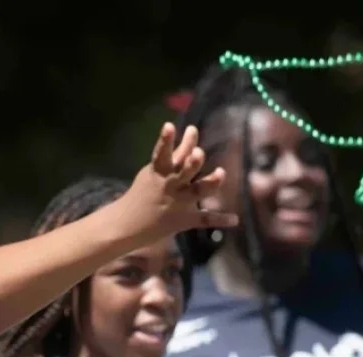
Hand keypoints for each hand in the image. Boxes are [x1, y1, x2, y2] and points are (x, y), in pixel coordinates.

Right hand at [115, 122, 237, 245]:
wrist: (127, 224)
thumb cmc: (142, 194)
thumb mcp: (153, 172)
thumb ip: (174, 157)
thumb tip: (191, 136)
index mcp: (159, 172)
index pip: (163, 152)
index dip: (166, 139)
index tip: (169, 125)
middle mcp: (170, 185)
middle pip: (184, 171)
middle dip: (192, 162)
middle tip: (199, 153)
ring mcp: (178, 203)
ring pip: (197, 191)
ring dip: (210, 182)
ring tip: (220, 173)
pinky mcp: (183, 220)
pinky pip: (203, 219)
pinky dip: (219, 219)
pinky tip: (235, 219)